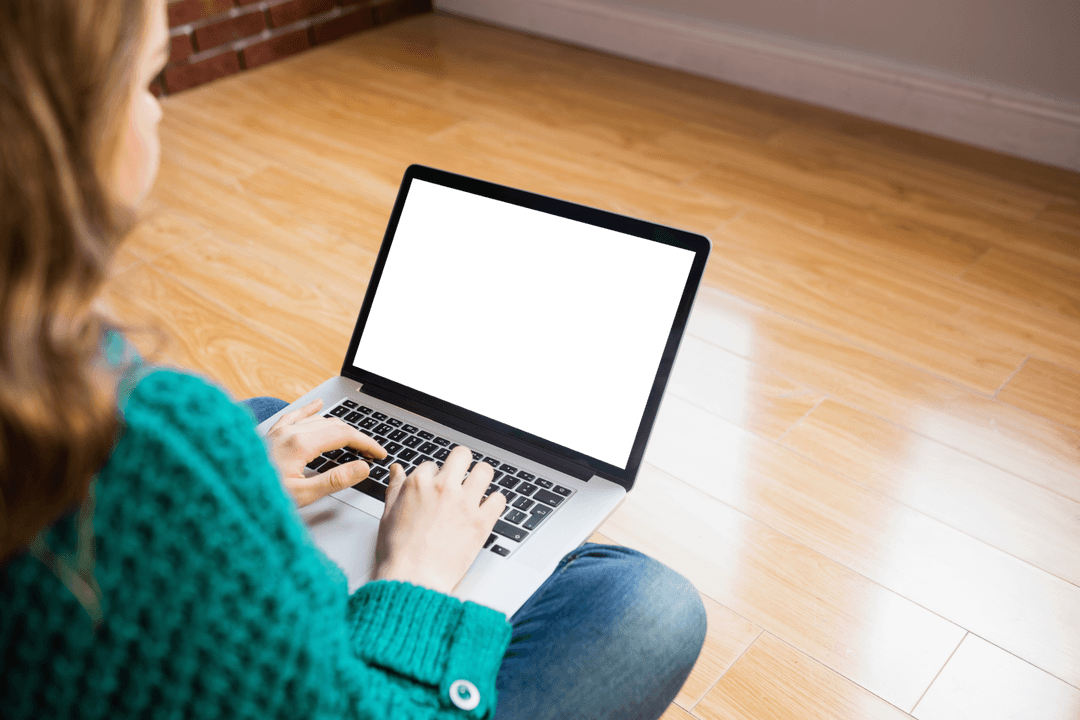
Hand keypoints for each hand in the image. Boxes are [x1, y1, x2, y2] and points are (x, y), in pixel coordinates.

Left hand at [264, 399, 387, 506]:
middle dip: (357, 436)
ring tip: (354, 437)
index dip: (366, 443)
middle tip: (371, 451)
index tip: (380, 453)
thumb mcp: (302, 495)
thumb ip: (335, 480)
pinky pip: (294, 414)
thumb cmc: (258, 497)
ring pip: (317, 419)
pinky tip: (317, 404)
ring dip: (339, 426)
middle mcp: (290, 431)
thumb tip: (362, 467)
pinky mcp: (270, 434)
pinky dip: (310, 409)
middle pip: (334, 425)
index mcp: (300, 444)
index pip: (344, 436)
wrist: (224, 493)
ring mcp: (279, 430)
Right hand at [374, 446, 505, 594]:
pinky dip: (494, 503)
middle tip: (461, 475)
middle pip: (462, 455)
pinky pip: (499, 499)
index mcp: (419, 484)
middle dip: (461, 463)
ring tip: (477, 488)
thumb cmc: (398, 552)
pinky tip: (486, 509)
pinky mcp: (481, 522)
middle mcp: (444, 488)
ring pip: (485, 471)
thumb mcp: (387, 514)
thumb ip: (395, 488)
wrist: (413, 579)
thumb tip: (397, 470)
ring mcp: (465, 504)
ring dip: (481, 478)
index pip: (432, 464)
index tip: (434, 487)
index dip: (433, 476)